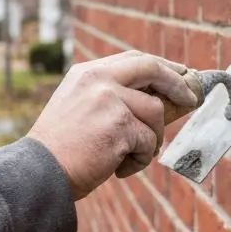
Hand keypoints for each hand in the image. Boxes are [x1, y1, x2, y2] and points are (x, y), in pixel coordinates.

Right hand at [27, 51, 197, 199]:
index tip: (179, 73)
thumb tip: (157, 99)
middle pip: (152, 69)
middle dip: (177, 83)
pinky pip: (149, 142)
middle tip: (190, 99)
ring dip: (152, 138)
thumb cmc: (61, 148)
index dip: (161, 66)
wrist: (40, 173)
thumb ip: (109, 95)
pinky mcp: (120, 126)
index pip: (134, 59)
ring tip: (132, 155)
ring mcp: (110, 100)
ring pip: (155, 113)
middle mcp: (99, 80)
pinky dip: (140, 160)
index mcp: (88, 73)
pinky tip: (120, 168)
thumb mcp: (78, 106)